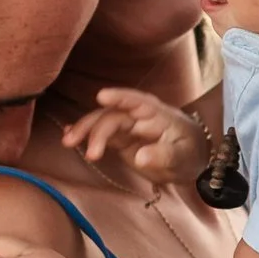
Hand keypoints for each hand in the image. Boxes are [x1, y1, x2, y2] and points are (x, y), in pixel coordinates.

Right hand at [60, 87, 206, 187]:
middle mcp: (138, 116)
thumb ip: (164, 155)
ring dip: (85, 130)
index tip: (102, 97)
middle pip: (113, 116)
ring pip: (102, 123)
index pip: (137, 102)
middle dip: (97, 130)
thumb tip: (140, 157)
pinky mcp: (120, 138)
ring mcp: (127, 126)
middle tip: (89, 152)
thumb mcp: (183, 157)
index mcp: (157, 114)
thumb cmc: (190, 153)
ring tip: (68, 142)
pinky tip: (68, 136)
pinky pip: (100, 134)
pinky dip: (85, 134)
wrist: (190, 160)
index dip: (120, 97)